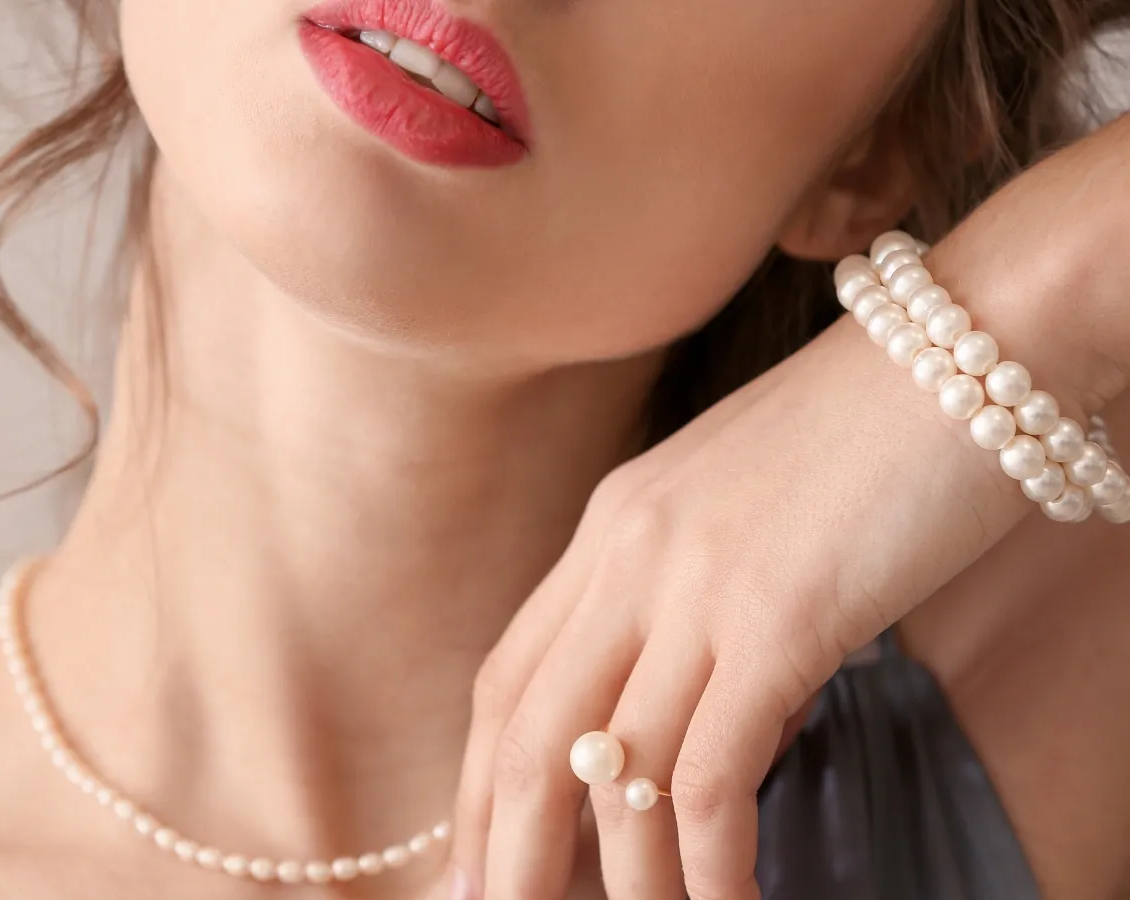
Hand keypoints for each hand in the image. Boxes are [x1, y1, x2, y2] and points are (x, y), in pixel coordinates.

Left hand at [445, 116, 1129, 899]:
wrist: (971, 341)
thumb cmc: (869, 428)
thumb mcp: (742, 506)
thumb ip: (691, 591)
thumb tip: (678, 703)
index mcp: (612, 524)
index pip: (507, 677)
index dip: (479, 782)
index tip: (478, 859)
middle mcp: (630, 552)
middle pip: (525, 734)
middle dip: (505, 851)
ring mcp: (697, 582)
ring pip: (614, 772)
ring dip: (618, 885)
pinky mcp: (781, 615)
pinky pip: (714, 775)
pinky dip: (709, 866)